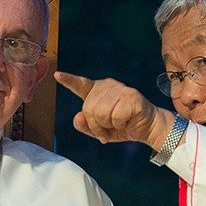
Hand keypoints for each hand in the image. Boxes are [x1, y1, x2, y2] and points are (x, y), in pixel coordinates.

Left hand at [54, 71, 174, 148]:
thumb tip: (78, 117)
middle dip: (96, 125)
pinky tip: (128, 121)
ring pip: (100, 113)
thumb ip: (85, 126)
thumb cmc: (123, 127)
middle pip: (88, 109)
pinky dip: (120, 125)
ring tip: (119, 123)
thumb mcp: (100, 131)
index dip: (69, 80)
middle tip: (109, 128)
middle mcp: (108, 86)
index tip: (57, 75)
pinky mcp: (131, 97)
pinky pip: (115, 117)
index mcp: (98, 91)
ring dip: (108, 125)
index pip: (81, 85)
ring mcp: (120, 90)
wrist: (148, 129)